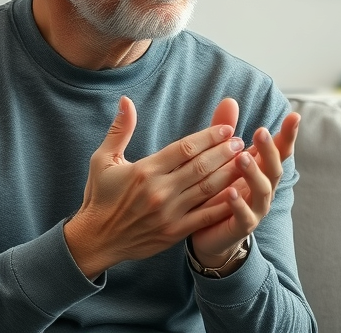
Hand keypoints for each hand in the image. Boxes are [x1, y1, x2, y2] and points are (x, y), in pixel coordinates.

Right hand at [63, 96, 247, 279]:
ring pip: (207, 189)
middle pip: (201, 166)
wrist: (96, 239)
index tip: (226, 129)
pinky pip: (205, 216)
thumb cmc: (99, 197)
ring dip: (228, 173)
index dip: (209, 137)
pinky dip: (225, 203)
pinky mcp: (174, 231)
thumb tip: (126, 100)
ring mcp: (169, 213)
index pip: (185, 148)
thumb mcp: (103, 160)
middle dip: (224, 152)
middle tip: (240, 142)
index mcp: (145, 170)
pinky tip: (239, 193)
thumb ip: (120, 130)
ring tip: (244, 161)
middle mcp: (159, 190)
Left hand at [189, 103, 300, 268]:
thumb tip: (230, 100)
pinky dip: (239, 204)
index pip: (280, 150)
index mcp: (262, 170)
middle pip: (274, 168)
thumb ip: (225, 132)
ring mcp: (256, 209)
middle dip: (269, 150)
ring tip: (242, 158)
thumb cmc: (217, 191)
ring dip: (254, 174)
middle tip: (260, 132)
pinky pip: (244, 216)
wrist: (209, 233)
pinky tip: (230, 192)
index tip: (294, 115)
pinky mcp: (241, 227)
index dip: (288, 134)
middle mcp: (264, 188)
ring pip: (262, 191)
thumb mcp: (221, 159)